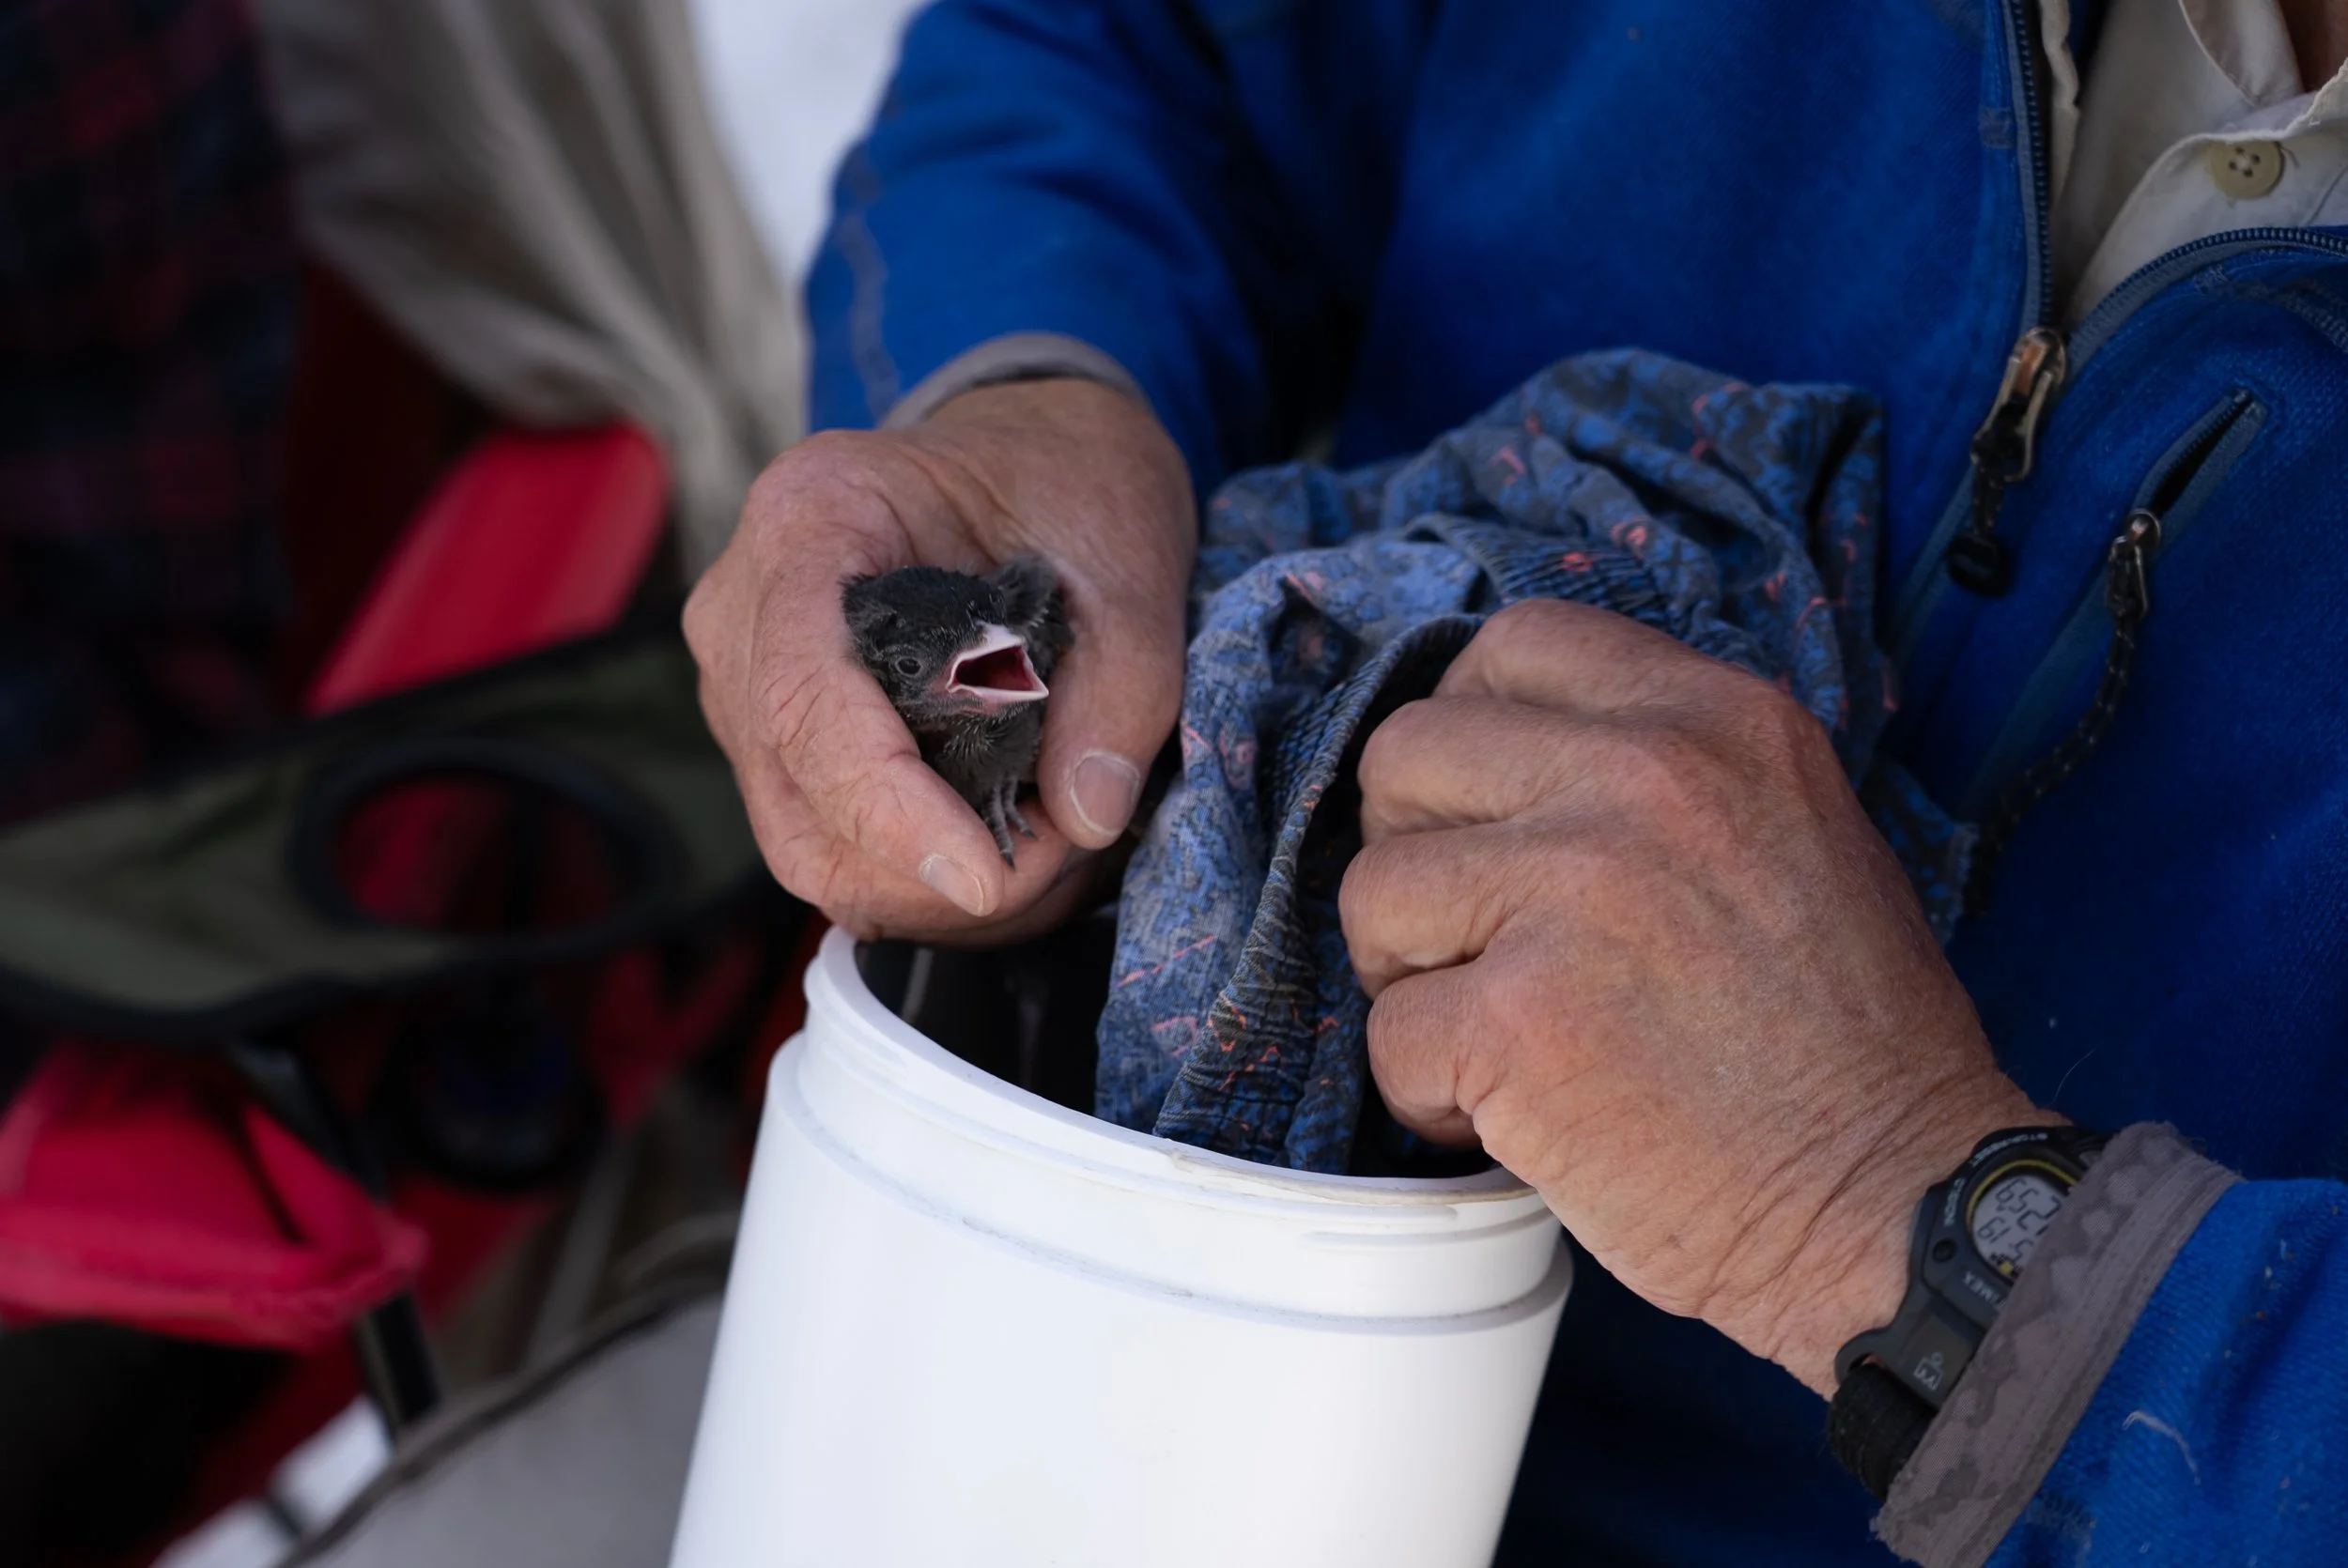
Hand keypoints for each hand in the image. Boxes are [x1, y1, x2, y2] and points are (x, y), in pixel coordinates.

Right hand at [684, 379, 1193, 940]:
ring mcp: (749, 686)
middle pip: (800, 801)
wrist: (1031, 458)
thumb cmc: (1063, 480)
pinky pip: (834, 852)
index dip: (888, 808)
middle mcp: (746, 610)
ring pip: (811, 851)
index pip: (806, 698)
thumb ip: (1123, 685)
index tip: (986, 876)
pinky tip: (1013, 851)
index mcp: (809, 520)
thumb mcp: (1128, 555)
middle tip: (1066, 853)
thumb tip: (1086, 814)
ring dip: (933, 892)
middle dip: (933, 868)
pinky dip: (925, 882)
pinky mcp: (782, 747)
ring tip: (1051, 851)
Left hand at [1340, 601, 2055, 1394]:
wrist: (1901, 1203)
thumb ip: (1659, 769)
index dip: (1468, 728)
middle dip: (1416, 853)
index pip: (1516, 643)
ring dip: (1412, 976)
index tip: (1482, 813)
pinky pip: (1388, 1032)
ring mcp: (1575, 892)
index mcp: (1717, 717)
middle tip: (1474, 939)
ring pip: (1374, 891)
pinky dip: (1428, 1093)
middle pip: (1409, 754)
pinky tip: (1510, 1117)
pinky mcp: (1519, 1018)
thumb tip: (1500, 756)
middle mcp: (1644, 777)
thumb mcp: (1789, 830)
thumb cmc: (1847, 1042)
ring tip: (1499, 1035)